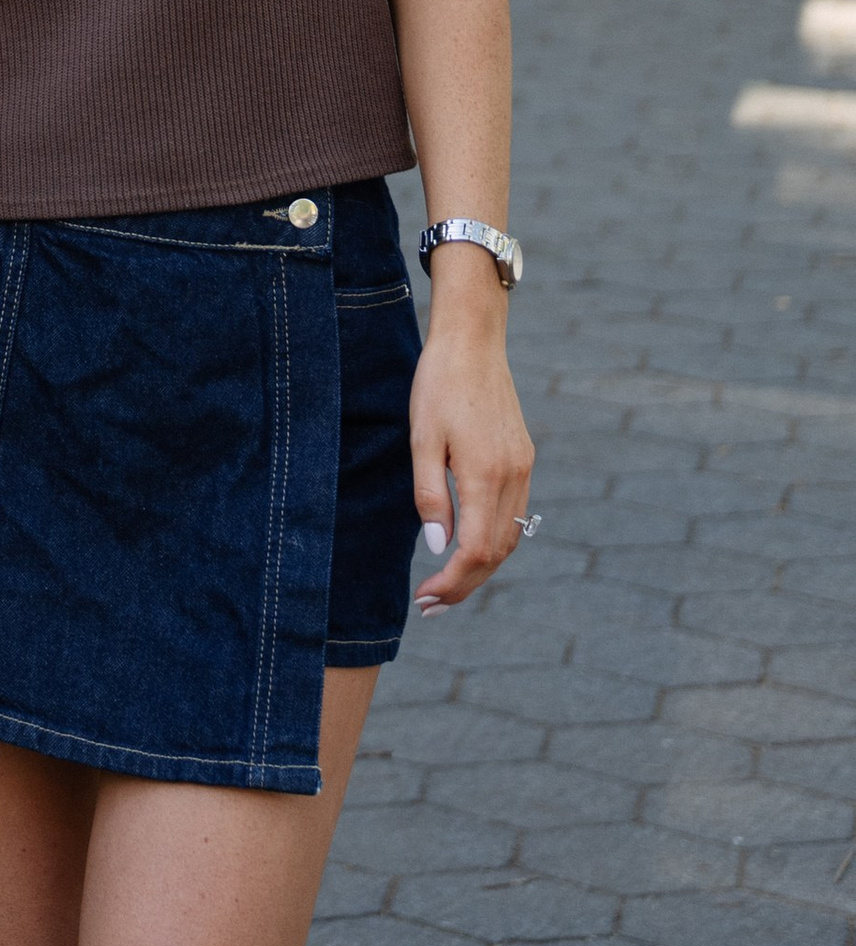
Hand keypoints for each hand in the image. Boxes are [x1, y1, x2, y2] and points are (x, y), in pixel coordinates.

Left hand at [411, 264, 533, 612]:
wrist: (473, 341)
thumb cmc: (437, 385)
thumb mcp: (421, 439)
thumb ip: (430, 495)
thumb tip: (438, 548)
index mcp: (486, 474)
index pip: (476, 550)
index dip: (453, 582)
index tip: (425, 598)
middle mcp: (513, 475)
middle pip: (497, 552)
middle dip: (465, 584)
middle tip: (430, 605)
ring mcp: (523, 466)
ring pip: (510, 535)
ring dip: (481, 566)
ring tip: (447, 584)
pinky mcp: (523, 456)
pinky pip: (515, 512)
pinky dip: (495, 539)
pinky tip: (469, 544)